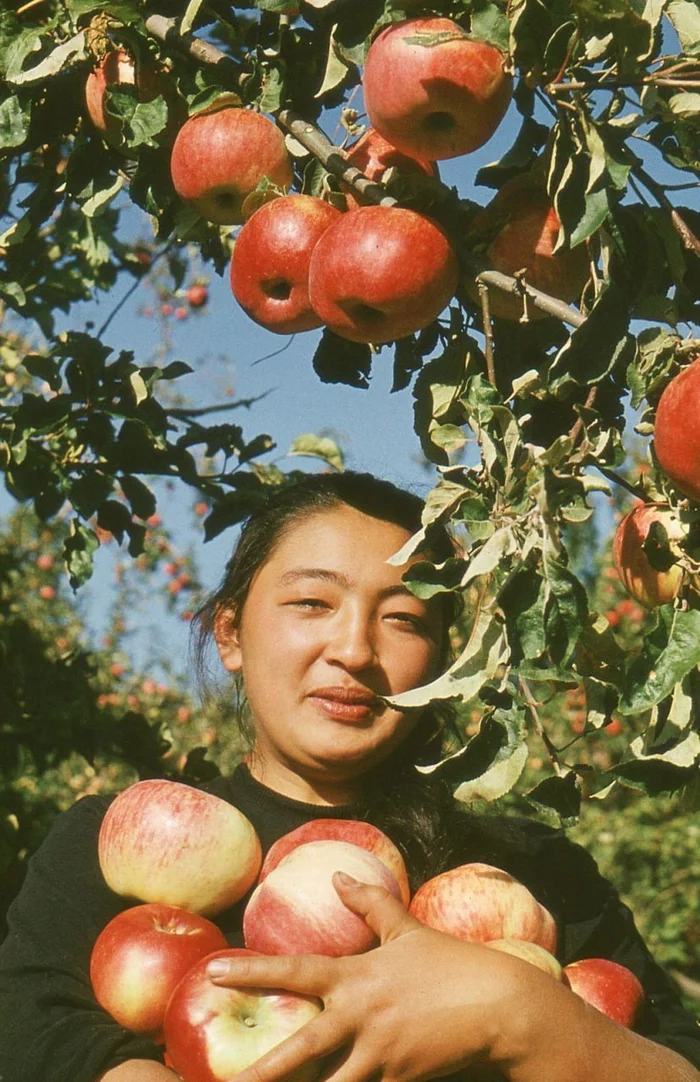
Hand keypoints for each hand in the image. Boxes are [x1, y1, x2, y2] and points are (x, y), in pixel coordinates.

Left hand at [206, 873, 535, 1081]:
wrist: (501, 1007)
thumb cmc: (451, 964)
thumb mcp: (409, 929)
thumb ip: (371, 902)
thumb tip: (338, 877)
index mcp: (357, 976)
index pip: (293, 971)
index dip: (250, 971)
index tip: (212, 971)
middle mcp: (361, 1016)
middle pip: (301, 1048)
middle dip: (262, 1070)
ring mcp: (380, 1054)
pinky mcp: (399, 1080)